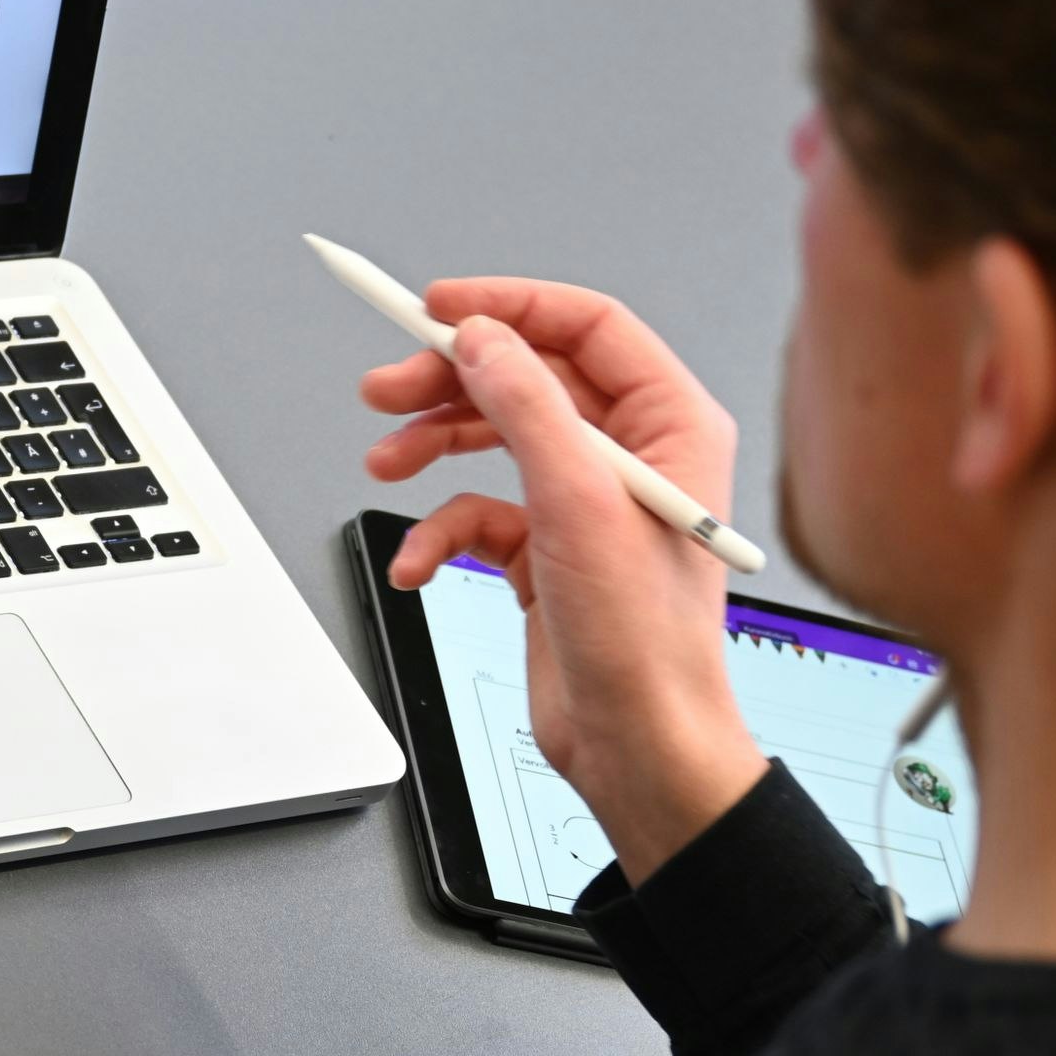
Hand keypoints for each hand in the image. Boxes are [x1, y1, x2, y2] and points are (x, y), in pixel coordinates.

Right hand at [365, 279, 767, 883]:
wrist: (639, 746)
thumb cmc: (648, 645)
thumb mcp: (579, 505)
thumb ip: (528, 406)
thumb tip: (482, 338)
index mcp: (669, 425)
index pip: (584, 328)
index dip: (507, 308)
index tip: (437, 308)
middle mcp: (630, 456)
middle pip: (524, 380)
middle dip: (449, 382)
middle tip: (386, 389)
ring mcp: (585, 504)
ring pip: (492, 439)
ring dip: (432, 447)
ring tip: (387, 462)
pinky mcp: (548, 552)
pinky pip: (477, 514)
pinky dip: (439, 532)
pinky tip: (420, 562)